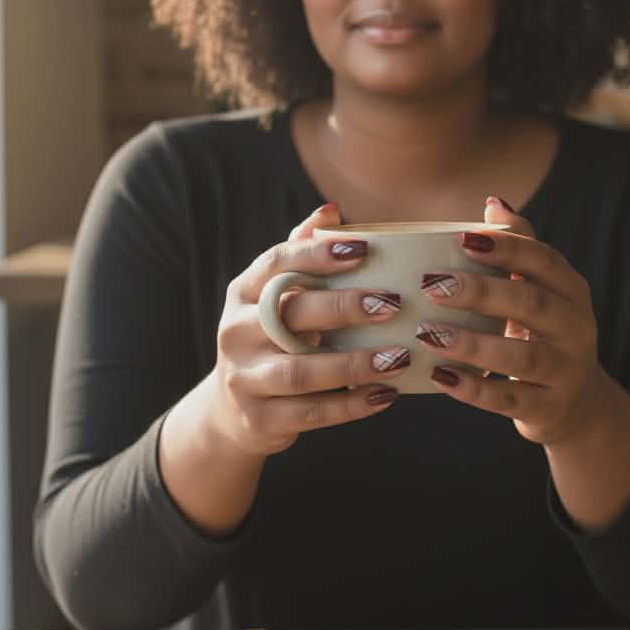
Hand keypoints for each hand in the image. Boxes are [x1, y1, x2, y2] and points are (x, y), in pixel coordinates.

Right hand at [211, 203, 408, 455]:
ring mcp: (243, 378)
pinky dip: (351, 406)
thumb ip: (301, 253)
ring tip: (398, 357)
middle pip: (290, 315)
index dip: (318, 253)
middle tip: (391, 304)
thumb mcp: (276, 297)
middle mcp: (235, 332)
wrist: (232, 412)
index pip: (276, 263)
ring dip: (353, 364)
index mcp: (243, 293)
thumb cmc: (270, 339)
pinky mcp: (258, 419)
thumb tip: (332, 211)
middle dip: (343, 308)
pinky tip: (386, 394)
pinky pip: (310, 413)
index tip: (364, 249)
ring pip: (300, 371)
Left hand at [418, 195, 603, 446]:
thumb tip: (493, 203)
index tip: (463, 240)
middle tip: (432, 285)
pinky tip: (440, 377)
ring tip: (428, 334)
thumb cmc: (543, 331)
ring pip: (521, 356)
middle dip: (481, 293)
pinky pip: (509, 398)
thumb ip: (519, 247)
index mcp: (571, 289)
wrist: (577, 402)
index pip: (543, 260)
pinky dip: (474, 389)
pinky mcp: (549, 407)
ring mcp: (566, 370)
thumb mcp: (540, 290)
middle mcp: (576, 326)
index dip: (506, 249)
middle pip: (531, 303)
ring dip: (472, 344)